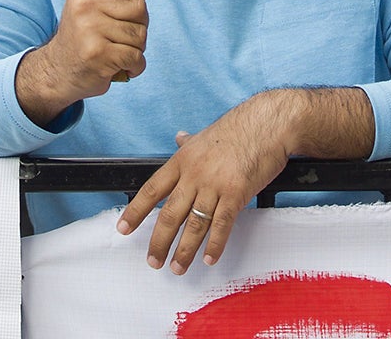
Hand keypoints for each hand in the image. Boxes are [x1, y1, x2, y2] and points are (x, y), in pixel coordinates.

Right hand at [15, 0, 145, 123]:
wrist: (57, 71)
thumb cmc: (83, 33)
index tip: (131, 2)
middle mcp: (84, 5)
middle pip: (140, 7)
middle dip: (139, 25)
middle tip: (120, 34)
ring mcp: (90, 30)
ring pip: (140, 35)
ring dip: (136, 48)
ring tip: (117, 50)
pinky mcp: (98, 55)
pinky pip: (136, 57)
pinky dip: (134, 66)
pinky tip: (120, 66)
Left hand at [118, 95, 294, 273]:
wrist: (267, 123)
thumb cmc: (238, 128)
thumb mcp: (205, 134)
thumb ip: (189, 142)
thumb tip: (179, 138)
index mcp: (183, 160)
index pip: (152, 190)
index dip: (135, 211)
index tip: (123, 228)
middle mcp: (194, 174)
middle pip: (170, 214)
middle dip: (159, 241)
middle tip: (153, 261)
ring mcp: (215, 185)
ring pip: (193, 224)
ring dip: (184, 250)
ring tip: (177, 267)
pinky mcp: (236, 193)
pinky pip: (221, 225)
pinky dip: (214, 245)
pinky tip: (209, 258)